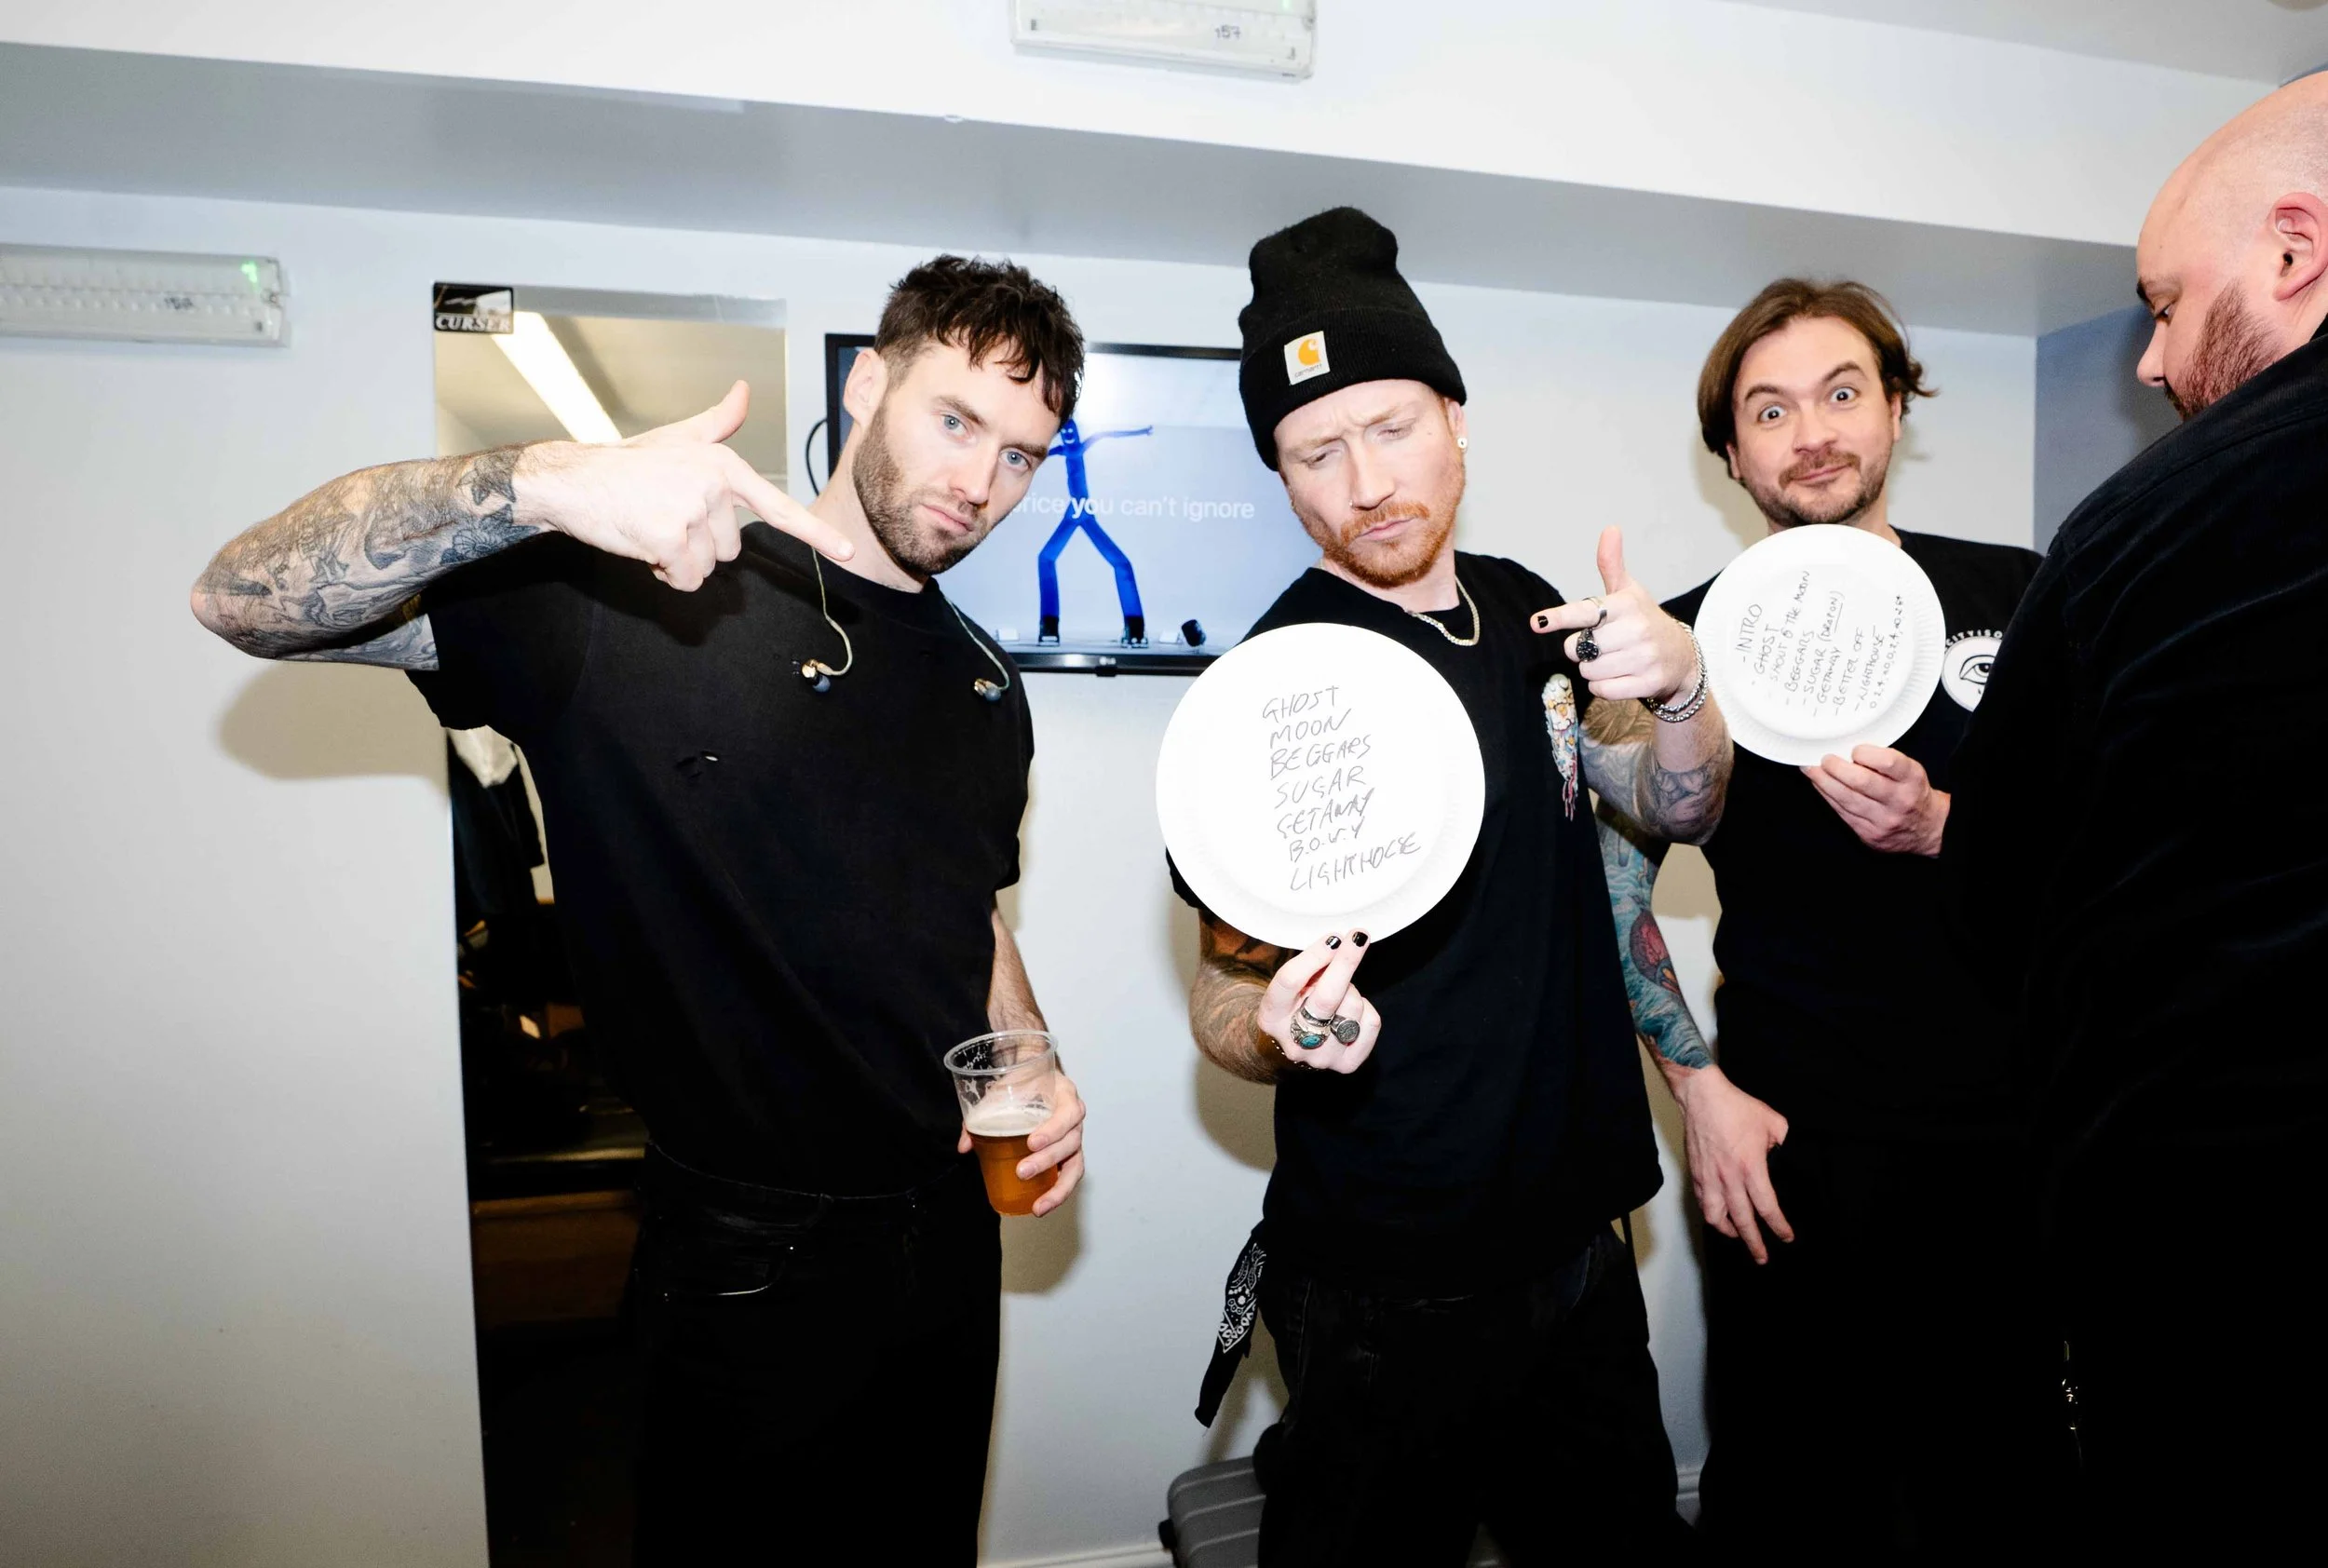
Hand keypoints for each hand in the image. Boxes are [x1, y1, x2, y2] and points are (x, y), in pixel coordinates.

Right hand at [515, 380, 852, 590]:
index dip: (816, 533)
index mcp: (723, 465)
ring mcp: (693, 509)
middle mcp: (715, 484)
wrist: (571, 479)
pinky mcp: (670, 535)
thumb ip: (717, 423)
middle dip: (697, 545)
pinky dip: (663, 572)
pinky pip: (685, 578)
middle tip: (662, 517)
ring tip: (649, 527)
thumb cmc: (626, 465)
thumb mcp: (677, 440)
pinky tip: (641, 542)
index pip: (777, 506)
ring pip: (706, 567)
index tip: (848, 552)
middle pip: (730, 549)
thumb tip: (743, 391)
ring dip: (678, 561)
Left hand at [956, 1069, 1084, 1216]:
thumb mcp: (1003, 1089)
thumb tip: (965, 1146)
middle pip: (1071, 1143)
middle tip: (1022, 1172)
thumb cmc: (1024, 1082)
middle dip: (1047, 1161)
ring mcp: (1074, 1138)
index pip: (1067, 1114)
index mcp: (1065, 1096)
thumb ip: (982, 1114)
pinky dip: (1057, 1192)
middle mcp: (1075, 1118)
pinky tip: (1040, 1205)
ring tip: (1038, 1206)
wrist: (1034, 1075)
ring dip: (1057, 1188)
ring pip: (1075, 1166)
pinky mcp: (1068, 1154)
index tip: (1031, 1142)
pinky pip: (1069, 1176)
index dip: (1053, 1130)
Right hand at [1256, 931, 1381, 1074]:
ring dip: (1351, 988)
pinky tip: (1351, 1008)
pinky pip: (1370, 1023)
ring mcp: (1321, 1057)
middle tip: (1358, 937)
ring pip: (1352, 1007)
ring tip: (1339, 990)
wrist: (1296, 1045)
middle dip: (1345, 962)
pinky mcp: (1346, 1064)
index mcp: (1271, 1018)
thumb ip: (1310, 967)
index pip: (1290, 981)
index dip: (1314, 956)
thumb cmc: (1294, 1005)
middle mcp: (1294, 1042)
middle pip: (1325, 997)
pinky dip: (1366, 1008)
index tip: (1333, 937)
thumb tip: (1340, 943)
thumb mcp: (1291, 985)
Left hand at [1529, 526, 1697, 702]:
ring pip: (1588, 671)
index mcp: (1626, 605)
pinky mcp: (1648, 683)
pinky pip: (1603, 690)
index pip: (1586, 612)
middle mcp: (1636, 630)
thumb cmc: (1644, 620)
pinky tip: (1620, 675)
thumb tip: (1610, 529)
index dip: (1560, 618)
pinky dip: (1604, 687)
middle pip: (1578, 648)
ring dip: (1592, 669)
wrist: (1682, 656)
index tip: (1537, 622)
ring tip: (1614, 659)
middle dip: (1582, 649)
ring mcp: (1644, 657)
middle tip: (1602, 643)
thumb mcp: (1629, 591)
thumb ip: (1611, 565)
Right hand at [1672, 1065, 1793, 1263]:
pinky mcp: (1696, 1173)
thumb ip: (1782, 1143)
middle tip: (1762, 1257)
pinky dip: (1712, 1214)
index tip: (1786, 1237)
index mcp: (1751, 1168)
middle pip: (1742, 1221)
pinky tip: (1719, 1215)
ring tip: (1738, 1237)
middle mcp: (1729, 1178)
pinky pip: (1703, 1203)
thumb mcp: (1773, 1122)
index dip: (1778, 1227)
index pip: (1767, 1208)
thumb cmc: (1736, 1107)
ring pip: (1717, 1218)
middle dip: (1754, 1243)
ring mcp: (1710, 1178)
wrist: (1702, 1096)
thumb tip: (1781, 1155)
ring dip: (1729, 1232)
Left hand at [1802, 745, 1948, 855]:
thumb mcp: (1909, 771)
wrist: (1926, 829)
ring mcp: (1883, 820)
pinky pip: (1842, 813)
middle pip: (1862, 782)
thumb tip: (1846, 748)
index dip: (1866, 754)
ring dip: (1823, 782)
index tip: (1854, 749)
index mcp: (1912, 779)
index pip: (1888, 762)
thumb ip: (1883, 760)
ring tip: (1811, 769)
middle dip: (1836, 768)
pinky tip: (1820, 786)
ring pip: (1846, 799)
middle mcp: (1899, 800)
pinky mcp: (1868, 834)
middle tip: (1824, 759)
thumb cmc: (1912, 792)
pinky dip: (1828, 796)